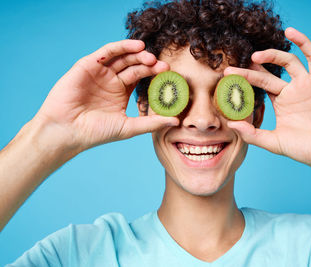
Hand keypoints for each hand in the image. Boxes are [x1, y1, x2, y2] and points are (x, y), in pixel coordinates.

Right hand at [34, 39, 178, 151]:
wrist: (67, 131)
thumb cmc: (96, 132)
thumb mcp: (129, 127)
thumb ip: (152, 122)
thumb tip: (177, 121)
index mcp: (121, 92)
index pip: (141, 77)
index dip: (155, 74)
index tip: (169, 74)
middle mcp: (111, 80)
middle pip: (134, 65)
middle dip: (149, 63)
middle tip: (163, 65)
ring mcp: (100, 72)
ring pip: (122, 57)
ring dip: (137, 54)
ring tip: (151, 56)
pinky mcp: (88, 65)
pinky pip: (107, 52)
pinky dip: (121, 47)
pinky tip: (137, 46)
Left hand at [224, 28, 310, 181]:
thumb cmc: (306, 150)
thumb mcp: (273, 142)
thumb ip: (251, 134)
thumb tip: (230, 124)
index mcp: (281, 103)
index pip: (260, 86)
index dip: (245, 80)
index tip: (227, 78)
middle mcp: (292, 91)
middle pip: (268, 74)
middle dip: (250, 70)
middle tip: (232, 69)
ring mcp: (307, 84)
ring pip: (288, 61)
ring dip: (271, 55)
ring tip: (254, 56)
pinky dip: (304, 42)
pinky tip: (290, 32)